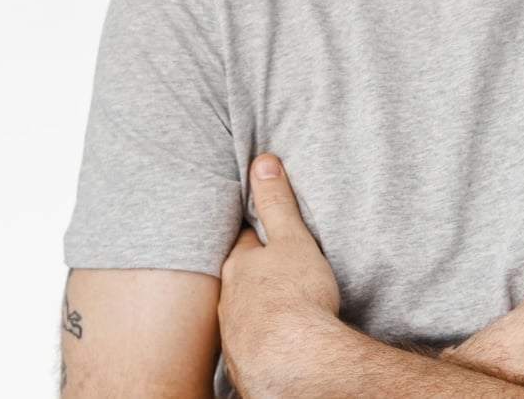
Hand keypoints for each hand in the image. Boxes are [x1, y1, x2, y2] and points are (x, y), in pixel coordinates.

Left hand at [218, 155, 342, 395]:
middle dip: (249, 273)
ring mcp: (232, 333)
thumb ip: (277, 203)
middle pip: (237, 278)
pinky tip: (271, 342)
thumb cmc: (296, 297)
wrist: (294, 363)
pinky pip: (248, 345)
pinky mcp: (243, 362)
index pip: (243, 241)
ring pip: (239, 312)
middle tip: (266, 270)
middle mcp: (228, 299)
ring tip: (271, 307)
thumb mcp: (292, 239)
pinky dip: (258, 340)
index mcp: (239, 265)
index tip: (260, 230)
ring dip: (252, 308)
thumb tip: (262, 161)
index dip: (254, 234)